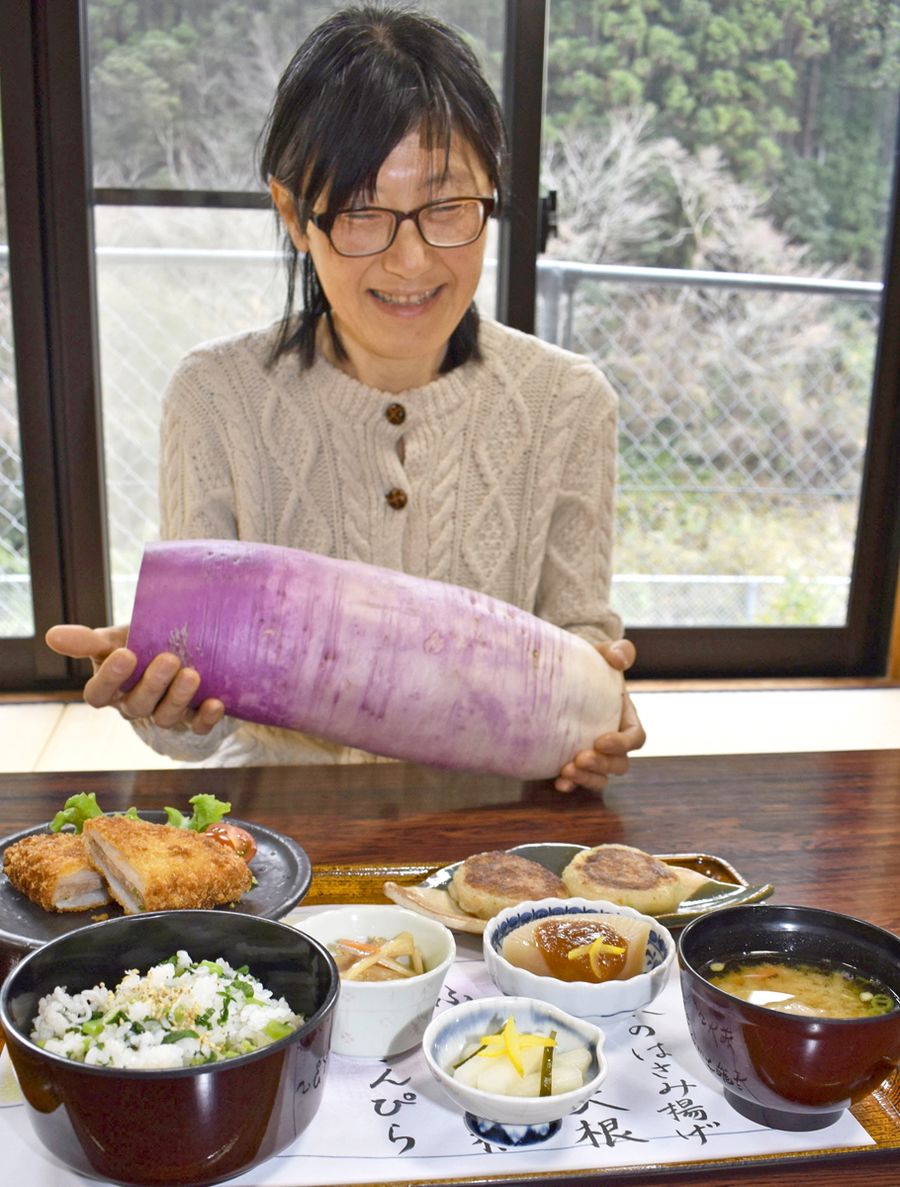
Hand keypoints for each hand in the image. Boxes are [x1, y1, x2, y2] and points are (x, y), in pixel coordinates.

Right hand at [44, 624, 224, 734]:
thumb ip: (87, 641)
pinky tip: (217, 702)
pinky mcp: (191, 721)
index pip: (99, 694)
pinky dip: (207, 717)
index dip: (110, 678)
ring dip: (179, 697)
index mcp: (111, 690)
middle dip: (153, 684)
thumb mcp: (114, 640)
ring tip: (191, 675)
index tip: (125, 654)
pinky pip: (198, 726)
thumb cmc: (137, 646)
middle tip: (168, 659)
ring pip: (166, 717)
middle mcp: (135, 707)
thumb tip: (52, 636)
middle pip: (138, 705)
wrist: (176, 652)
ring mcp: (164, 715)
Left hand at [554, 638, 645, 793]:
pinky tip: (557, 783)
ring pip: (601, 777)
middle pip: (619, 764)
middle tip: (580, 758)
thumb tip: (618, 659)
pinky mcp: (574, 762)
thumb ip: (619, 652)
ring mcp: (595, 755)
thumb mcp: (604, 653)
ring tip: (566, 771)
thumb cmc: (590, 664)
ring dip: (587, 779)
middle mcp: (613, 742)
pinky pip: (578, 781)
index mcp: (626, 719)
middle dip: (602, 765)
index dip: (623, 744)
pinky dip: (570, 785)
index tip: (602, 740)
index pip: (636, 738)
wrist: (564, 676)